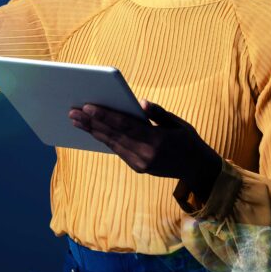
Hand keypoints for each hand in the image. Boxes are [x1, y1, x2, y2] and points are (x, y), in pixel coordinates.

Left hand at [69, 100, 221, 197]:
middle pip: (113, 135)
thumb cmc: (188, 140)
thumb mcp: (178, 123)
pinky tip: (91, 130)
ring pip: (112, 144)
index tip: (87, 106)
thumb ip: (158, 113)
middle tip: (72, 112)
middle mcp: (147, 155)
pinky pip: (117, 151)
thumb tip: (140, 102)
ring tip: (76, 120)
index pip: (125, 125)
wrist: (198, 169)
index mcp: (158, 140)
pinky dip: (103, 139)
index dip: (105, 115)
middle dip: (91, 123)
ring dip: (92, 131)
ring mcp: (141, 164)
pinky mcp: (138, 168)